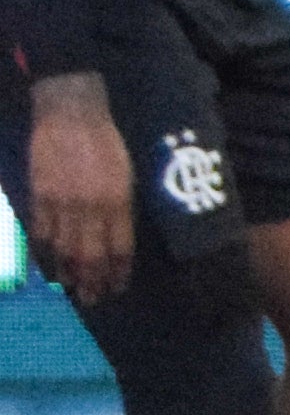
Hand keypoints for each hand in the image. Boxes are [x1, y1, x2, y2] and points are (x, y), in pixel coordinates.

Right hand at [20, 82, 128, 306]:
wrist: (71, 115)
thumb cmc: (105, 144)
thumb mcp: (126, 176)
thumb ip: (121, 208)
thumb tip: (116, 238)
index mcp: (118, 202)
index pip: (120, 248)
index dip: (118, 271)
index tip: (117, 287)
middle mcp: (91, 208)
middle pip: (91, 255)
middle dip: (93, 281)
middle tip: (92, 298)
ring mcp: (62, 203)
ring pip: (63, 248)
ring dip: (67, 271)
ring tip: (70, 287)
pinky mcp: (39, 196)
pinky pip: (40, 231)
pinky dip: (44, 250)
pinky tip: (47, 262)